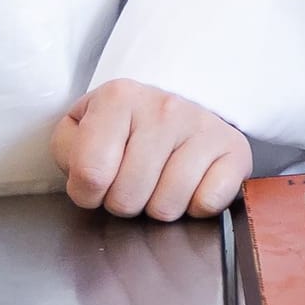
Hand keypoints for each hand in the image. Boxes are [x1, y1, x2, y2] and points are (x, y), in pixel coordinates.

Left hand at [52, 78, 252, 219]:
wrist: (179, 110)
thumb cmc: (125, 127)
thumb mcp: (82, 126)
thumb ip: (68, 150)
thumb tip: (85, 180)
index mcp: (119, 97)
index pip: (90, 175)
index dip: (87, 193)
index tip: (97, 182)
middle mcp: (164, 107)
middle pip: (127, 198)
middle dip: (123, 202)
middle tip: (131, 181)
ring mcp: (203, 127)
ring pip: (166, 207)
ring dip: (158, 206)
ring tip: (159, 183)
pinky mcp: (235, 149)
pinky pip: (207, 204)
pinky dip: (196, 207)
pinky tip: (190, 186)